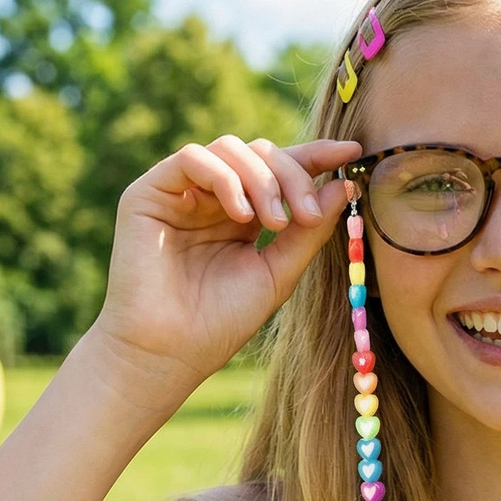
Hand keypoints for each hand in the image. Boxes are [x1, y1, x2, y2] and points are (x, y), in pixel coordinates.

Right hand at [93, 134, 362, 403]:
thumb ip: (309, 231)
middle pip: (260, 153)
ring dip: (262, 178)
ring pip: (229, 149)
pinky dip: (225, 178)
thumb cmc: (221, 321)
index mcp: (242, 215)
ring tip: (276, 222)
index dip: (315, 156)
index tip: (352, 152)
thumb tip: (345, 185)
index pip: (280, 170)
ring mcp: (180, 192)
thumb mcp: (279, 273)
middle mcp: (211, 198)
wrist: (170, 351)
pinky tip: (240, 216)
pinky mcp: (149, 193)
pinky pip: (192, 158)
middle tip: (309, 214)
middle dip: (293, 176)